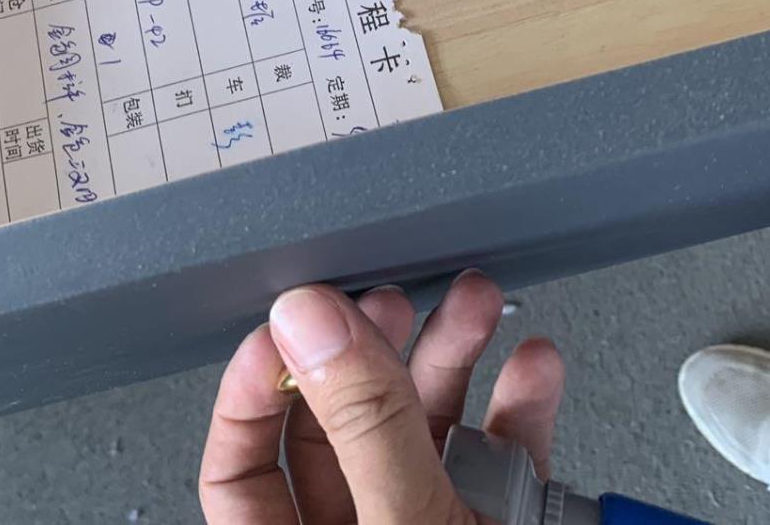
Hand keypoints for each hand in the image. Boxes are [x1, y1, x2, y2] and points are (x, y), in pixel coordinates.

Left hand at [199, 272, 564, 522]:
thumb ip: (364, 426)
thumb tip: (311, 323)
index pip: (239, 472)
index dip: (256, 390)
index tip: (295, 321)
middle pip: (343, 430)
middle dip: (375, 350)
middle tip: (391, 296)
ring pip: (426, 431)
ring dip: (456, 357)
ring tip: (472, 301)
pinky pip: (503, 463)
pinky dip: (521, 409)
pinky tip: (530, 365)